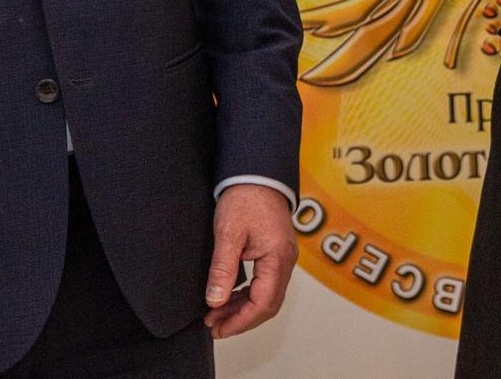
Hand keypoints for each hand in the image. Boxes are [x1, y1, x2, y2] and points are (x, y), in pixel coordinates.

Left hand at [204, 184, 296, 337]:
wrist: (256, 172)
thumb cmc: (245, 197)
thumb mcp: (228, 234)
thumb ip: (222, 270)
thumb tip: (215, 301)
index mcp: (278, 258)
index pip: (263, 303)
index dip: (240, 321)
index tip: (219, 328)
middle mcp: (285, 261)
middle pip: (268, 304)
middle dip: (241, 319)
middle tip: (215, 326)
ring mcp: (282, 257)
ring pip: (266, 295)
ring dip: (242, 308)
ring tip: (216, 315)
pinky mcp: (275, 253)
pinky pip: (264, 283)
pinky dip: (246, 294)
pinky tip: (228, 297)